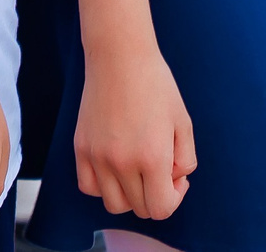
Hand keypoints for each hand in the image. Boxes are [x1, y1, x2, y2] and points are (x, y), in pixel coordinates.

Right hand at [72, 39, 195, 220]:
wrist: (119, 57)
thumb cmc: (156, 86)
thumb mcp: (183, 122)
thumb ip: (185, 160)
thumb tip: (172, 181)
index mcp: (152, 157)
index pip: (161, 209)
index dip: (174, 198)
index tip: (176, 176)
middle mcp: (122, 163)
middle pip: (140, 208)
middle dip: (156, 194)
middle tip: (161, 165)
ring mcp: (97, 158)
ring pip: (114, 204)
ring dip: (131, 195)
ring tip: (138, 168)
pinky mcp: (81, 149)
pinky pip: (90, 187)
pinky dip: (104, 186)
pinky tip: (115, 166)